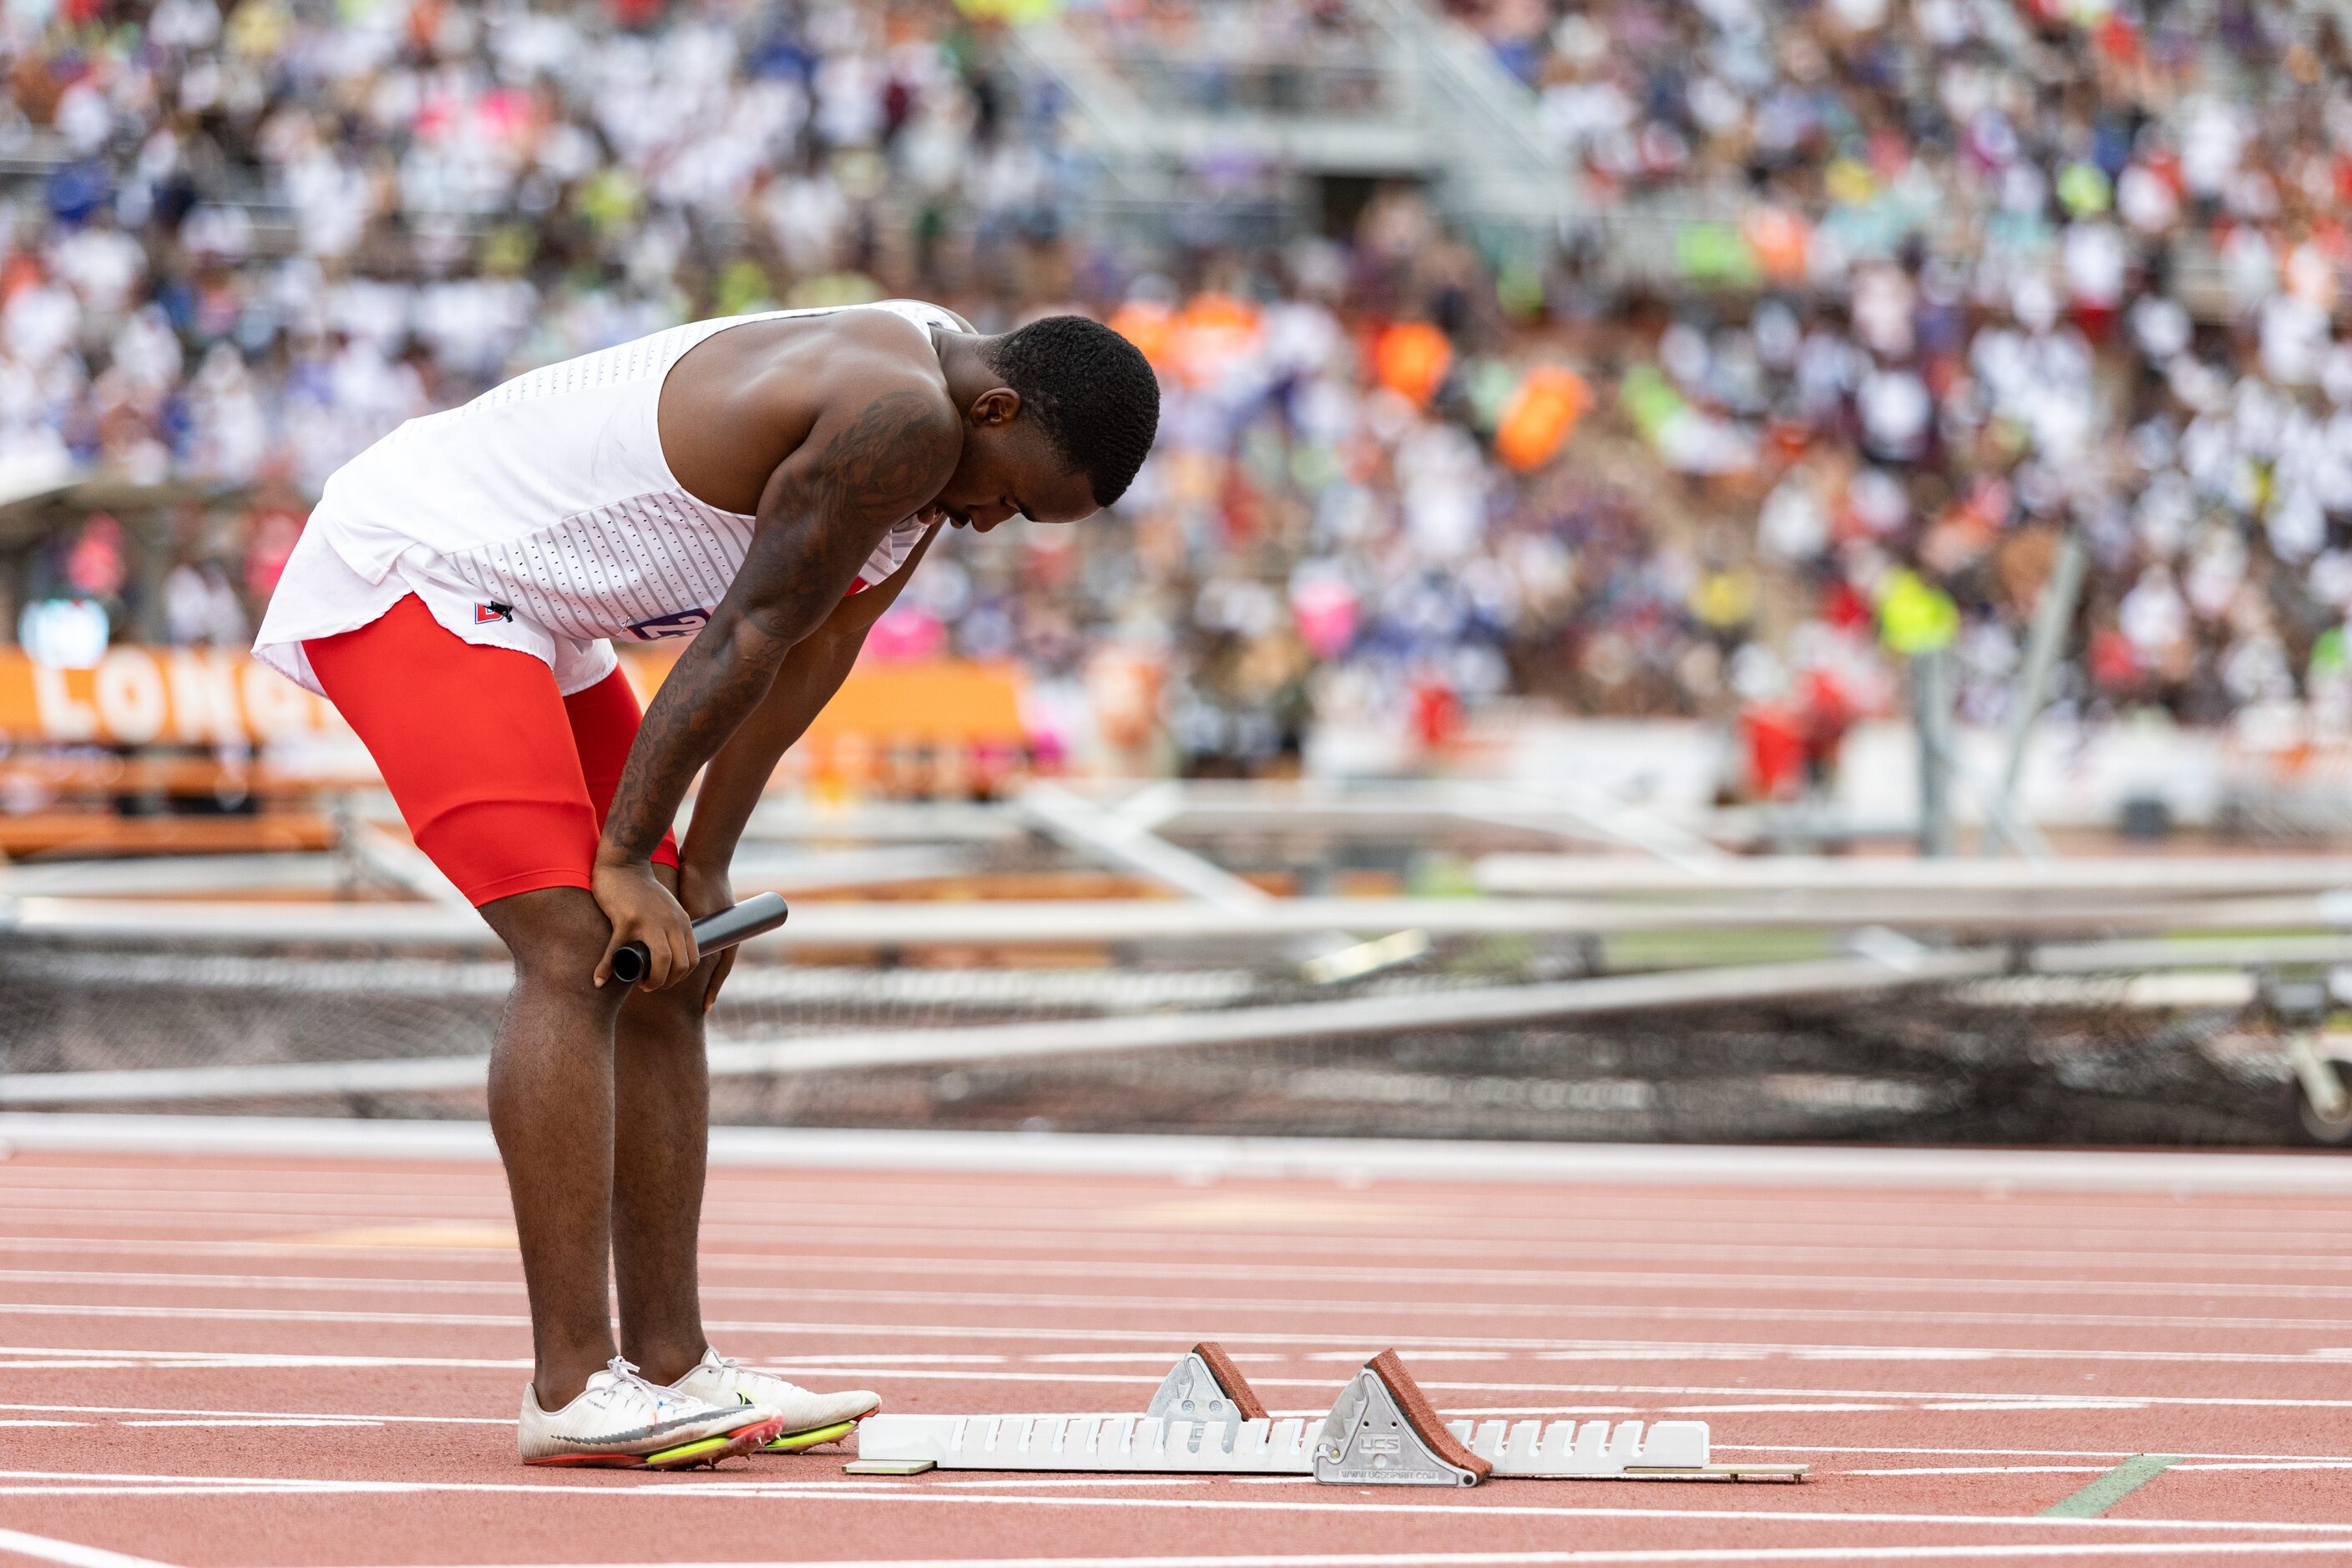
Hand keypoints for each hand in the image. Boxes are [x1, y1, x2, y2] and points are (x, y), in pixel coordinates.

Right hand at [591, 854, 696, 989]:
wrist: (624, 865)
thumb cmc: (643, 891)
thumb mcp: (669, 908)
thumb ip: (674, 927)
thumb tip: (671, 954)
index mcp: (683, 922)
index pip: (693, 959)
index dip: (680, 977)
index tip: (665, 980)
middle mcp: (671, 922)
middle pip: (679, 964)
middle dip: (666, 982)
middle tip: (650, 985)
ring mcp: (649, 921)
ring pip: (660, 961)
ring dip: (651, 980)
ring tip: (639, 983)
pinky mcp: (626, 920)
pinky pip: (617, 951)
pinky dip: (607, 968)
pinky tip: (599, 979)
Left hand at [676, 860, 736, 1013]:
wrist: (705, 858)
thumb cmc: (702, 885)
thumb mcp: (695, 912)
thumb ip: (687, 932)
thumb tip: (674, 956)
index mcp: (725, 935)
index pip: (720, 970)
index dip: (712, 990)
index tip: (705, 1008)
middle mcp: (722, 933)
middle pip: (714, 966)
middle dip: (705, 985)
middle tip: (695, 1003)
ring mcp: (715, 925)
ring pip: (705, 955)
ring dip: (696, 970)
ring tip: (683, 985)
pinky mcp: (704, 916)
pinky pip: (699, 941)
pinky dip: (691, 952)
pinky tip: (680, 959)